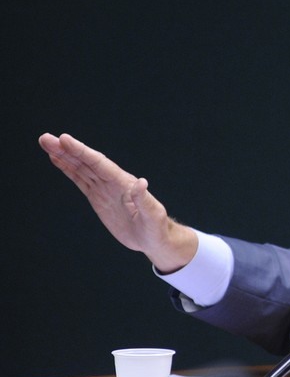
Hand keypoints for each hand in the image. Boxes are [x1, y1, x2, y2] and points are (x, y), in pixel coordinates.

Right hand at [38, 133, 196, 271]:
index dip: (82, 151)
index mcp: (124, 183)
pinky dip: (68, 170)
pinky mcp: (98, 198)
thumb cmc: (157, 228)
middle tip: (45, 137)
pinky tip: (57, 160)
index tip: (64, 139)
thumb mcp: (153, 216)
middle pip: (86, 162)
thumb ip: (145, 201)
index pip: (100, 163)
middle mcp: (113, 182)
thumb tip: (141, 183)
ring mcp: (104, 189)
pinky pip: (80, 180)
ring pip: (81, 168)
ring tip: (46, 143)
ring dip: (63, 156)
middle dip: (66, 150)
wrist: (154, 239)